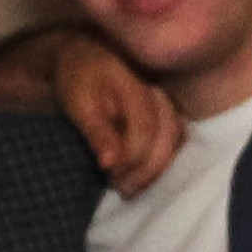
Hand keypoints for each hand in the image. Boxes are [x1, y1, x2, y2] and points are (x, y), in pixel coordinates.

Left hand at [53, 33, 186, 198]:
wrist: (82, 60)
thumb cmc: (77, 81)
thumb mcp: (79, 104)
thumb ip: (96, 132)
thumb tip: (109, 163)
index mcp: (137, 89)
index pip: (145, 131)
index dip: (130, 159)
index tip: (110, 175)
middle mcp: (158, 96)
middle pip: (167, 138)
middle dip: (146, 170)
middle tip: (121, 190)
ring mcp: (165, 104)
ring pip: (174, 141)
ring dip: (156, 169)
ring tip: (130, 188)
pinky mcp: (165, 115)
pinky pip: (172, 141)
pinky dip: (160, 162)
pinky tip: (141, 176)